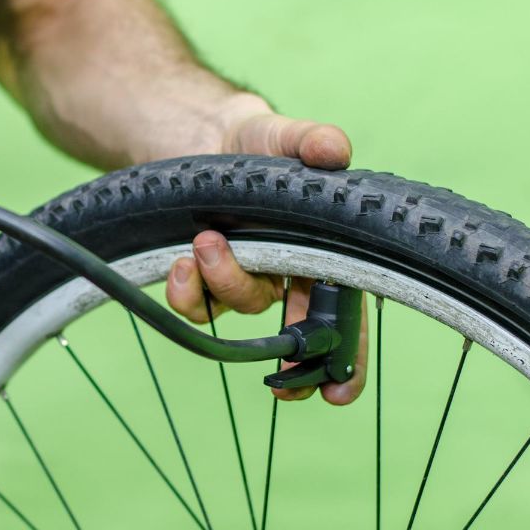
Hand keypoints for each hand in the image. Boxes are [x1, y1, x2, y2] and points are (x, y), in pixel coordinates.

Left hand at [165, 94, 363, 403]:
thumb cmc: (260, 143)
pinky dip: (188, 291)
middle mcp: (289, 275)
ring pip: (239, 309)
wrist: (204, 138)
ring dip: (224, 284)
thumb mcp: (284, 136)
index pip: (347, 313)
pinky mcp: (204, 277)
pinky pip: (196, 304)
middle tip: (273, 341)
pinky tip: (182, 262)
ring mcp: (246, 278)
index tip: (337, 393)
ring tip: (206, 243)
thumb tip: (334, 149)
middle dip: (283, 352)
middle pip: (292, 329)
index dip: (346, 359)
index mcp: (326, 252)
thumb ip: (310, 141)